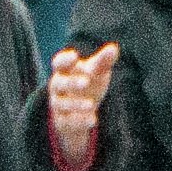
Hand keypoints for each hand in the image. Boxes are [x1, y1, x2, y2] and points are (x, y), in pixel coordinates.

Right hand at [46, 45, 119, 168]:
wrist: (80, 111)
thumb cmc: (88, 84)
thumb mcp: (96, 72)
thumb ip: (103, 61)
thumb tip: (113, 48)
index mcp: (64, 71)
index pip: (59, 63)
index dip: (65, 59)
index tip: (75, 56)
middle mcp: (58, 87)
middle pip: (58, 83)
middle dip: (71, 83)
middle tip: (86, 82)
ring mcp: (59, 105)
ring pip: (61, 104)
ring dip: (75, 104)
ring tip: (91, 105)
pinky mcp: (63, 122)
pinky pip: (67, 122)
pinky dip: (79, 121)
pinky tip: (92, 119)